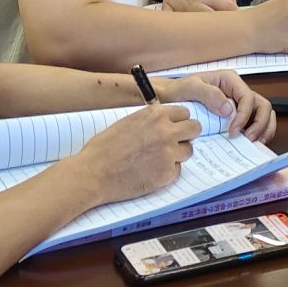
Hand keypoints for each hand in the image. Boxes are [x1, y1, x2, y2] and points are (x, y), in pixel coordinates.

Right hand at [76, 103, 199, 203]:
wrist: (92, 174)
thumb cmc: (103, 148)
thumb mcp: (128, 122)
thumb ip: (151, 121)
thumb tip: (167, 122)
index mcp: (155, 114)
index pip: (185, 113)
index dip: (179, 122)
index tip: (174, 128)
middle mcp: (166, 130)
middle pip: (195, 128)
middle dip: (186, 135)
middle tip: (175, 143)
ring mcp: (168, 152)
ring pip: (188, 150)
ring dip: (177, 155)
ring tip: (157, 160)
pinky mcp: (167, 173)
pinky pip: (177, 170)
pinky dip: (167, 173)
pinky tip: (150, 173)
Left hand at [159, 71, 275, 142]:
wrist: (169, 98)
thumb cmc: (179, 90)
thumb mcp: (191, 88)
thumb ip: (210, 95)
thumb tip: (229, 109)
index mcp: (230, 80)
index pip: (248, 97)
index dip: (244, 115)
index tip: (233, 131)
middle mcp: (238, 90)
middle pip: (262, 104)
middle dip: (260, 122)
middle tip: (249, 138)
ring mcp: (238, 103)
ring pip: (262, 113)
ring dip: (264, 127)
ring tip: (255, 142)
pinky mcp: (235, 115)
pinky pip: (253, 121)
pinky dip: (258, 131)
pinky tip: (251, 142)